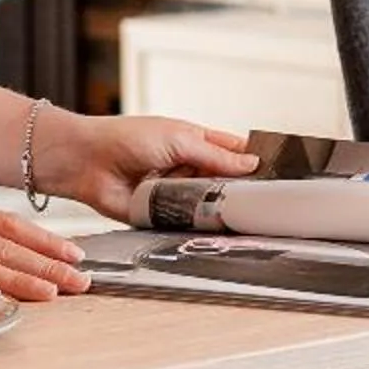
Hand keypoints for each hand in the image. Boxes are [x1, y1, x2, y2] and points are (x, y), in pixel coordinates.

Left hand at [38, 112, 254, 223]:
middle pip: (225, 183)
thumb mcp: (180, 139)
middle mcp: (188, 168)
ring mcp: (175, 192)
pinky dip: (198, 225)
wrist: (87, 162)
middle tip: (268, 203)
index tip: (281, 175)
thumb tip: (253, 164)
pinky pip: (186, 222)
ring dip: (221, 210)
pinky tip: (217, 231)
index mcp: (195, 142)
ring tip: (247, 218)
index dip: (254, 162)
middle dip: (240, 191)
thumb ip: (216, 156)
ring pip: (208, 204)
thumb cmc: (128, 138)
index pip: (234, 153)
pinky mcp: (161, 214)